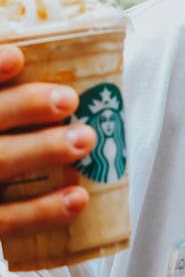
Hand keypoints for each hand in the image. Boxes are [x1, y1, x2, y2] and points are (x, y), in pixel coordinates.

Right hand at [0, 45, 95, 237]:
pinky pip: (6, 220)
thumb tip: (45, 58)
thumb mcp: (9, 112)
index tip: (18, 57)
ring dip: (43, 150)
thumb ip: (18, 96)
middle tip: (68, 100)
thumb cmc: (9, 133)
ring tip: (84, 139)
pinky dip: (43, 210)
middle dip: (25, 106)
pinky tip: (78, 198)